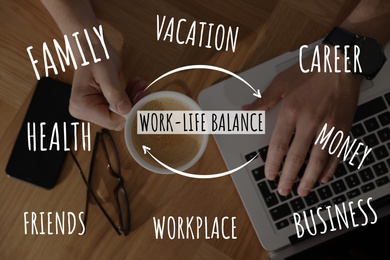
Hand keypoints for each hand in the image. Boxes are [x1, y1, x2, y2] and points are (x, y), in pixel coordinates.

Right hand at [69, 43, 148, 130]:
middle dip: (132, 105)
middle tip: (143, 90)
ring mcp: (92, 109)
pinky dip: (129, 96)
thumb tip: (125, 109)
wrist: (90, 47)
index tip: (141, 98)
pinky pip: (119, 107)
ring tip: (140, 85)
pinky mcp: (100, 105)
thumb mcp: (106, 72)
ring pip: (120, 113)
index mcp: (82, 105)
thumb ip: (114, 92)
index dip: (129, 112)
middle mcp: (84, 110)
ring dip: (133, 99)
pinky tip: (135, 85)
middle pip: (116, 119)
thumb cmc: (94, 55)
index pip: (111, 120)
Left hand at [243, 45, 361, 196]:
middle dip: (288, 177)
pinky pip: (336, 153)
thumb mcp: (281, 82)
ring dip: (309, 178)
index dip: (273, 164)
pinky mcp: (343, 127)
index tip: (270, 175)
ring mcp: (328, 126)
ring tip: (303, 190)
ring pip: (318, 160)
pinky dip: (330, 167)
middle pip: (297, 157)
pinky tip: (323, 176)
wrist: (342, 61)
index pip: (279, 145)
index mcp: (291, 111)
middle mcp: (310, 121)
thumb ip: (263, 101)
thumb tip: (246, 111)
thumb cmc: (311, 70)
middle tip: (283, 190)